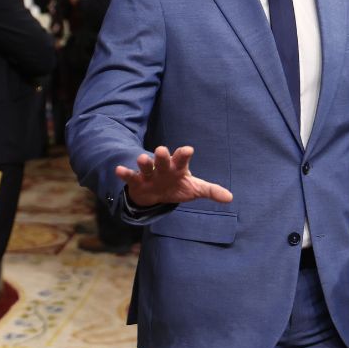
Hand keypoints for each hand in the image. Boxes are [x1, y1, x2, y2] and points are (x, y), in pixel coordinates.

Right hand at [116, 145, 233, 207]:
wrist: (156, 193)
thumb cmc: (177, 187)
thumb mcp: (194, 189)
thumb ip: (210, 191)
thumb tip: (230, 197)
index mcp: (178, 168)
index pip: (182, 159)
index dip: (184, 154)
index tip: (188, 149)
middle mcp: (163, 168)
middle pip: (162, 160)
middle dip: (161, 155)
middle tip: (161, 150)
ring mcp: (149, 173)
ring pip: (146, 166)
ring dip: (144, 163)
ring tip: (141, 158)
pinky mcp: (137, 181)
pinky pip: (130, 176)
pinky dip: (125, 173)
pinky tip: (119, 170)